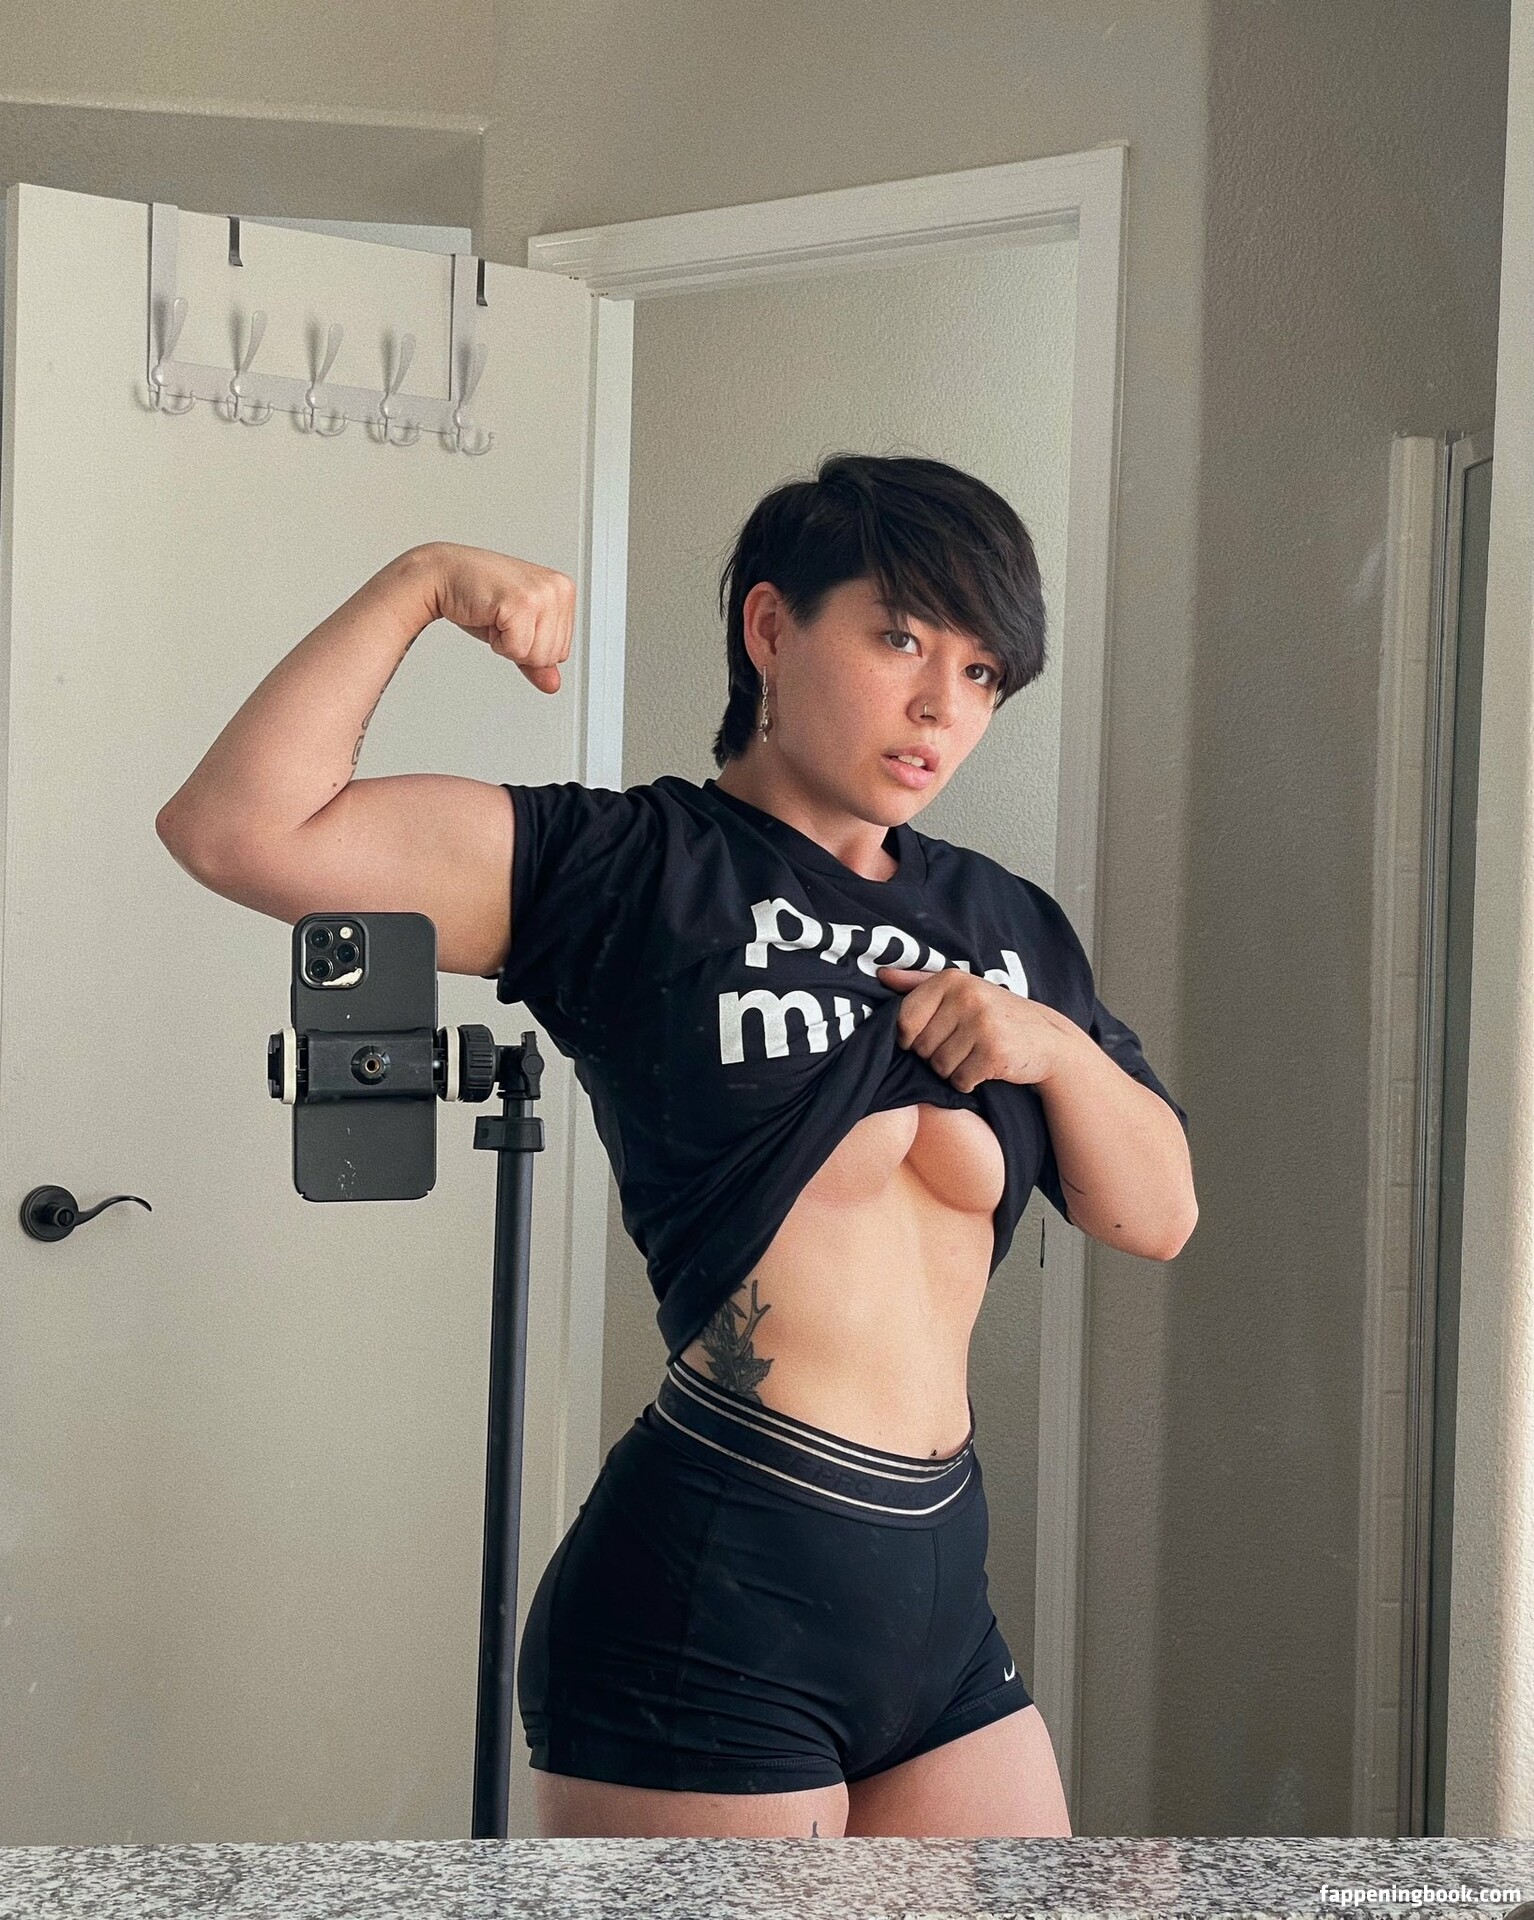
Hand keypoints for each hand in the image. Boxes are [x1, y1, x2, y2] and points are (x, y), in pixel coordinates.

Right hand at [423, 542, 573, 693]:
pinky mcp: (521, 602)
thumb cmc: (479, 597)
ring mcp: (541, 594)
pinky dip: (498, 643)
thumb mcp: (517, 630)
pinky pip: (518, 650)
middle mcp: (557, 589)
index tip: (514, 623)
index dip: (532, 648)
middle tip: (503, 620)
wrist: (445, 575)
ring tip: (497, 617)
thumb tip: (552, 684)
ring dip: (509, 645)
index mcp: (563, 590)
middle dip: (521, 648)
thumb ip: (537, 659)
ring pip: (537, 656)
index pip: (562, 651)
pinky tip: (491, 617)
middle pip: (552, 656)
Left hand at [875, 964, 1069, 1093]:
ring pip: (938, 1066)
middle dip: (936, 1054)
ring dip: (953, 1069)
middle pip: (921, 1047)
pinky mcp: (993, 1052)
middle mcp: (966, 997)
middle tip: (962, 1045)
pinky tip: (985, 1067)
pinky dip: (968, 1081)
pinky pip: (959, 1080)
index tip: (931, 1036)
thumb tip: (882, 975)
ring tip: (974, 1054)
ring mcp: (982, 1024)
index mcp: (951, 979)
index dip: (911, 1038)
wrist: (1048, 1039)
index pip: (904, 1020)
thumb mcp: (961, 990)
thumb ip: (919, 983)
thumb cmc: (996, 1015)